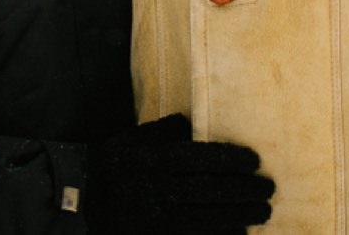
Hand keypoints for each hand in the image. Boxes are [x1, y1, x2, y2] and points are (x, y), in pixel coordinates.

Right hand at [85, 113, 274, 233]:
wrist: (80, 199)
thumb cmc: (112, 163)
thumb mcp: (134, 138)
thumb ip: (165, 131)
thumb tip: (194, 125)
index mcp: (157, 159)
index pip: (205, 158)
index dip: (234, 160)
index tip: (255, 161)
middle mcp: (160, 189)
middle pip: (213, 189)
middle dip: (246, 191)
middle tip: (268, 190)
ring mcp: (159, 218)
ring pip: (210, 218)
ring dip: (241, 216)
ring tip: (262, 213)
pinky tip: (238, 233)